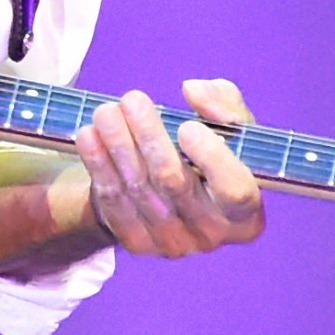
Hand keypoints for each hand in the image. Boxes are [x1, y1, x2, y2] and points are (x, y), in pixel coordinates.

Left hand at [75, 78, 265, 257]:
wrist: (171, 194)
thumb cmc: (209, 155)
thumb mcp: (231, 128)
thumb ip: (225, 103)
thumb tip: (194, 91)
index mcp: (246, 213)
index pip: (236, 193)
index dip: (213, 159)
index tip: (187, 126)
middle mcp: (210, 233)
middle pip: (175, 182)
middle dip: (150, 136)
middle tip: (132, 99)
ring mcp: (171, 243)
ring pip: (139, 188)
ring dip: (118, 144)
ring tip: (106, 111)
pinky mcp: (136, 241)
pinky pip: (114, 200)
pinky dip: (99, 165)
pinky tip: (89, 136)